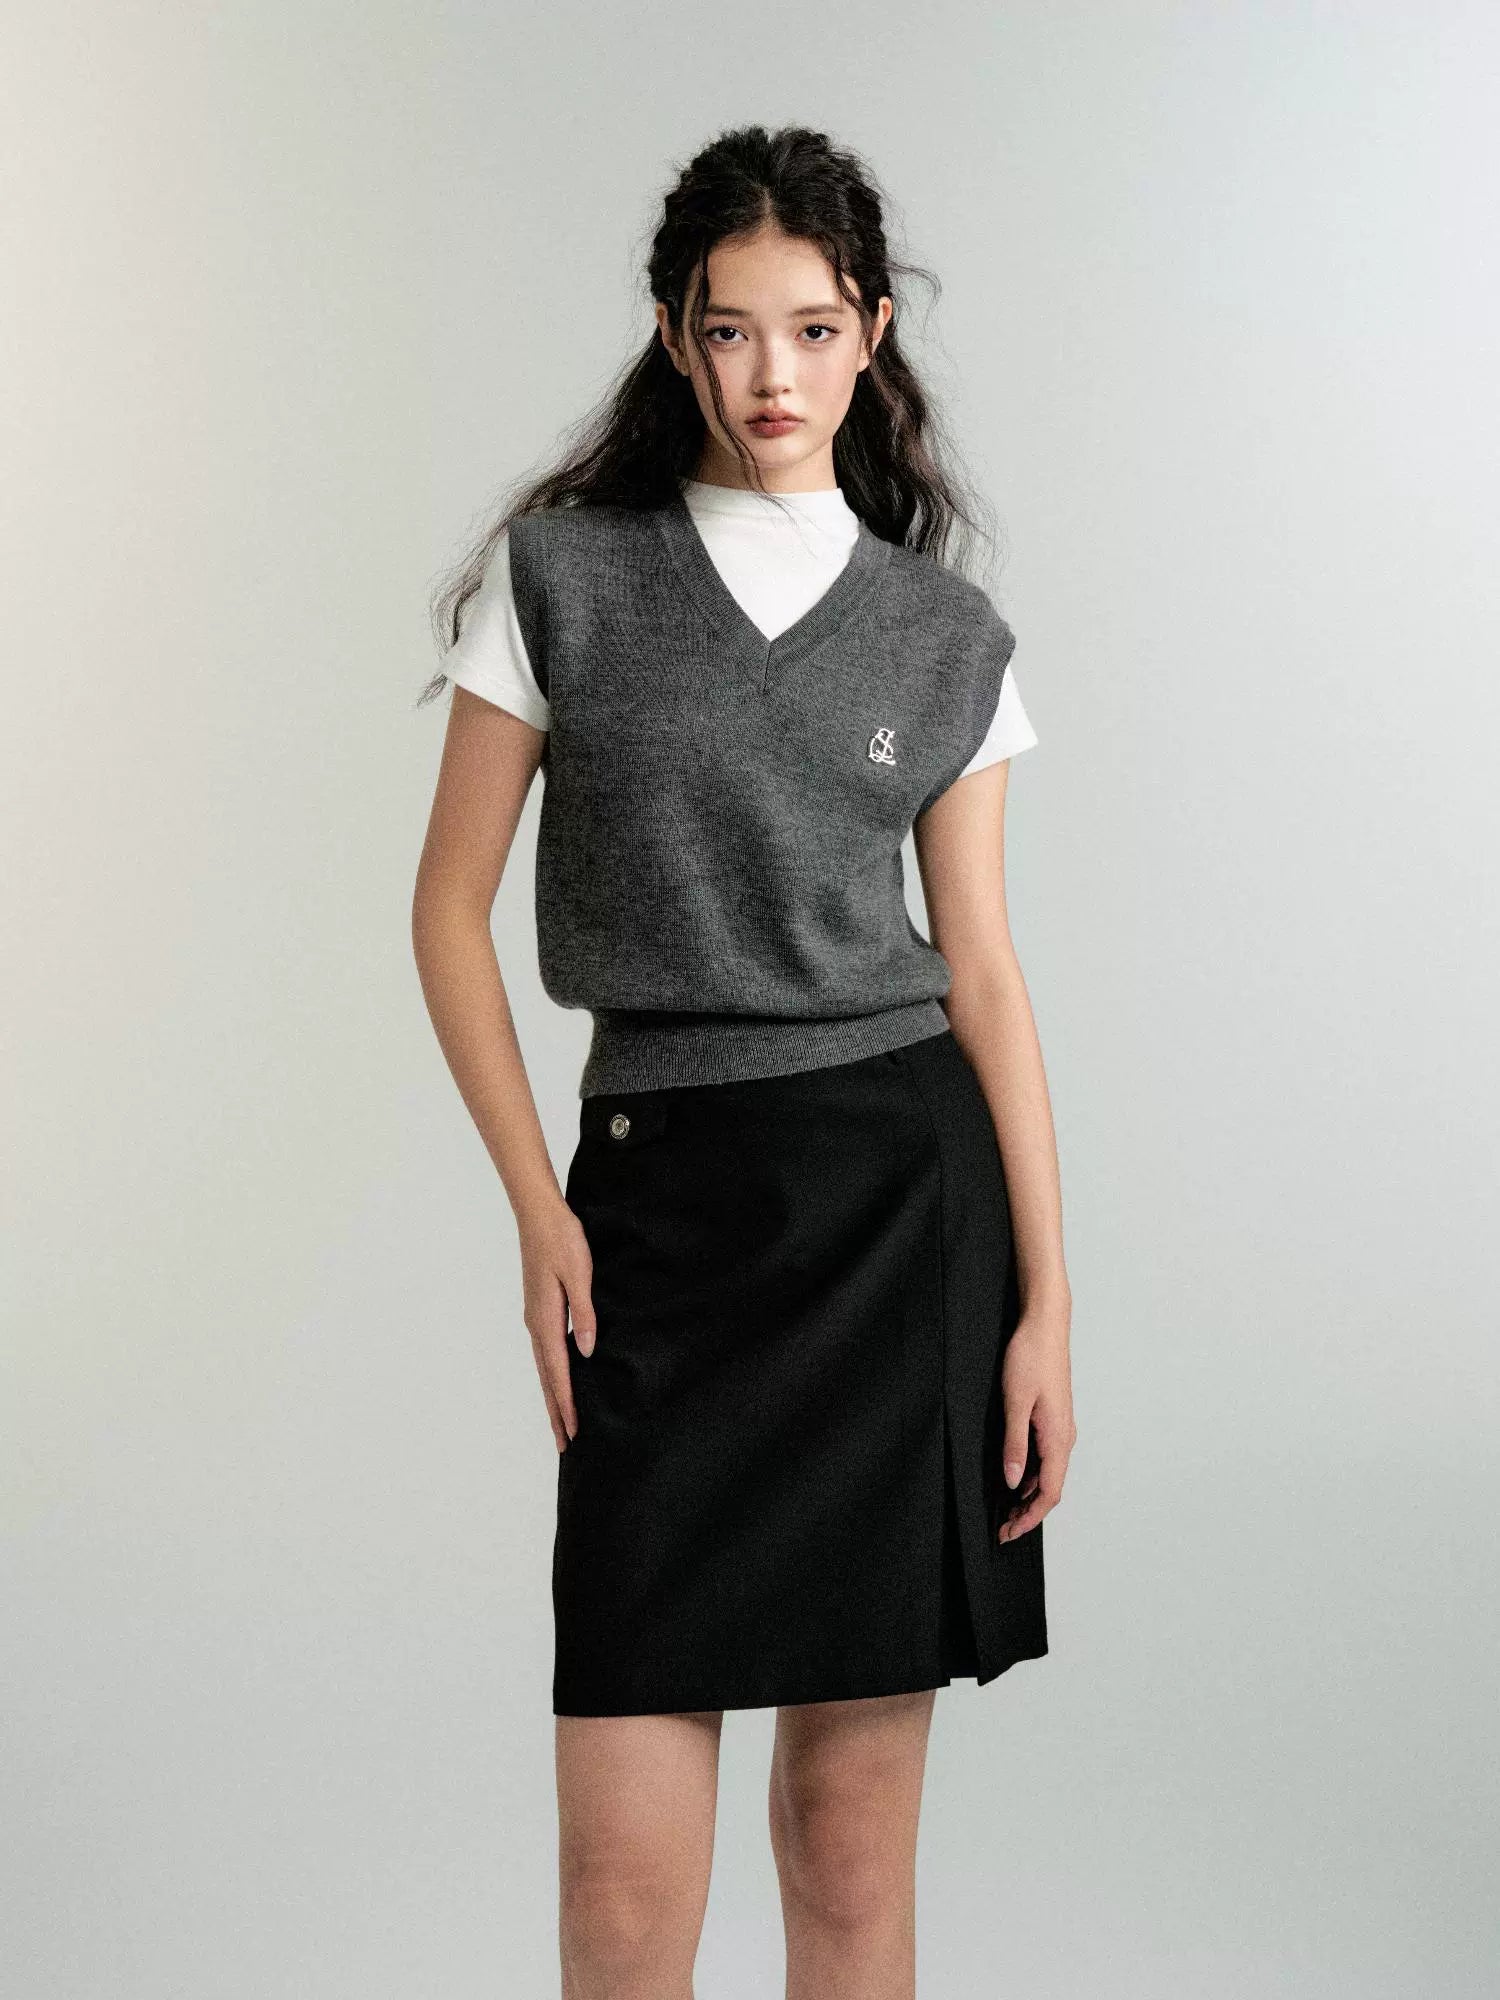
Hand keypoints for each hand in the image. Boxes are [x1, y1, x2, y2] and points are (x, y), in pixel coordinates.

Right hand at [517, 1197, 597, 1451]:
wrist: (538, 1213)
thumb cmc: (562, 1239)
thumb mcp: (579, 1273)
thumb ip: (585, 1314)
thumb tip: (587, 1353)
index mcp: (546, 1320)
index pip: (558, 1373)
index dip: (567, 1405)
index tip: (573, 1433)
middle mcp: (536, 1324)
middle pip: (546, 1379)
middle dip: (556, 1413)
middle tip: (564, 1446)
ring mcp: (535, 1318)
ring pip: (544, 1368)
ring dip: (553, 1397)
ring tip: (560, 1423)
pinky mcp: (539, 1309)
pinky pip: (545, 1352)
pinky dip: (551, 1375)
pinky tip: (559, 1380)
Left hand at [997, 1311, 1075, 1541]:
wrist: (1045, 1325)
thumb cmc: (1030, 1358)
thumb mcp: (1014, 1402)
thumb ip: (1014, 1445)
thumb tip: (1011, 1482)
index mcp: (1058, 1438)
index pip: (1048, 1493)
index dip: (1028, 1518)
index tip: (1007, 1533)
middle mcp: (1065, 1438)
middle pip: (1050, 1488)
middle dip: (1027, 1512)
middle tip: (1002, 1528)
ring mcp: (1061, 1428)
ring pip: (1048, 1473)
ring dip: (1028, 1494)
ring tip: (1003, 1508)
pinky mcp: (1054, 1419)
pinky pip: (1046, 1457)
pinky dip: (1030, 1474)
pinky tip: (1012, 1475)